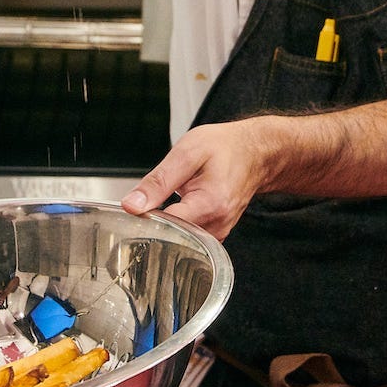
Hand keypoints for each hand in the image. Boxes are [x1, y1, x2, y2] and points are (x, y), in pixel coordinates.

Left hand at [122, 119, 273, 240]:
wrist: (254, 152)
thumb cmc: (224, 147)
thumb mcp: (187, 153)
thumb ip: (158, 182)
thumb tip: (132, 205)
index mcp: (209, 204)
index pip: (166, 226)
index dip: (146, 217)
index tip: (137, 207)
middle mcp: (217, 223)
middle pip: (172, 236)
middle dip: (155, 221)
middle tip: (152, 200)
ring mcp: (219, 231)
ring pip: (180, 239)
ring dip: (168, 223)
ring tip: (171, 200)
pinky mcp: (217, 233)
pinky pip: (190, 236)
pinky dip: (180, 225)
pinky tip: (179, 208)